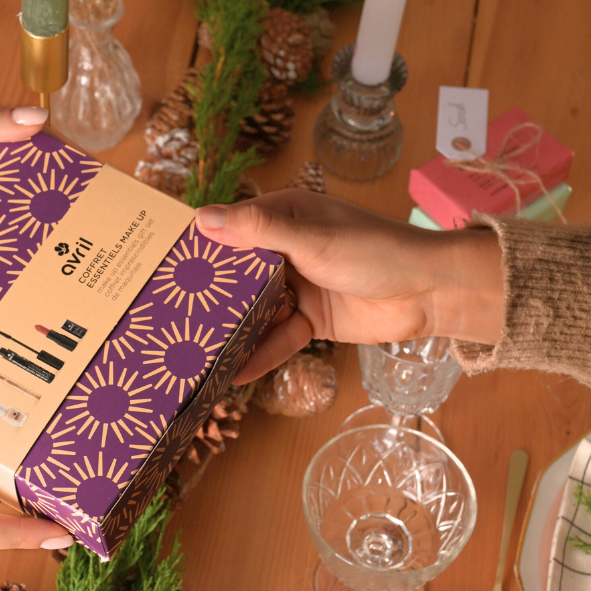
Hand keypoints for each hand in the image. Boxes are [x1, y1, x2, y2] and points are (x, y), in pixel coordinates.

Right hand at [194, 191, 503, 382]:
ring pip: (253, 310)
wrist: (430, 293)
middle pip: (236, 274)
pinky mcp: (311, 320)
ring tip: (194, 352)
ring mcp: (297, 287)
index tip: (160, 268)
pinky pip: (277, 338)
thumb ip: (257, 232)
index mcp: (283, 217)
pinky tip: (234, 372)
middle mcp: (285, 250)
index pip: (229, 229)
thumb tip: (202, 218)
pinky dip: (259, 354)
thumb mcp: (311, 239)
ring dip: (230, 330)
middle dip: (208, 297)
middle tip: (166, 318)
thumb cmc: (375, 251)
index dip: (198, 248)